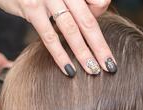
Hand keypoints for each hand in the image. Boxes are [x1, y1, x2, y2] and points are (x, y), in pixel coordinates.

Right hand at [0, 0, 116, 76]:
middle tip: (111, 66)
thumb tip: (94, 19)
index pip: (97, 2)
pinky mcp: (31, 8)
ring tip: (94, 71)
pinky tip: (69, 69)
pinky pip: (49, 36)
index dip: (100, 17)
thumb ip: (76, 3)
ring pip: (71, 30)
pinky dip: (60, 55)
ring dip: (84, 53)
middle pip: (88, 21)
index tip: (97, 34)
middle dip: (101, 46)